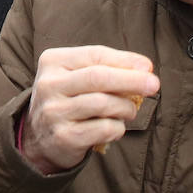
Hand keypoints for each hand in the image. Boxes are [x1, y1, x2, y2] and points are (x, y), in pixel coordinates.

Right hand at [21, 45, 158, 174]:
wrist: (37, 136)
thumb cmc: (67, 98)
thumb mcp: (77, 76)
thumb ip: (106, 68)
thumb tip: (145, 68)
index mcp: (53, 61)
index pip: (95, 55)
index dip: (124, 60)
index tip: (148, 67)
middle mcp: (49, 85)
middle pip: (99, 77)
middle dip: (131, 80)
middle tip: (154, 85)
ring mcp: (54, 112)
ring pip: (103, 104)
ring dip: (126, 107)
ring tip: (130, 110)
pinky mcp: (64, 137)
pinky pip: (103, 129)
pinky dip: (118, 127)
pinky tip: (115, 127)